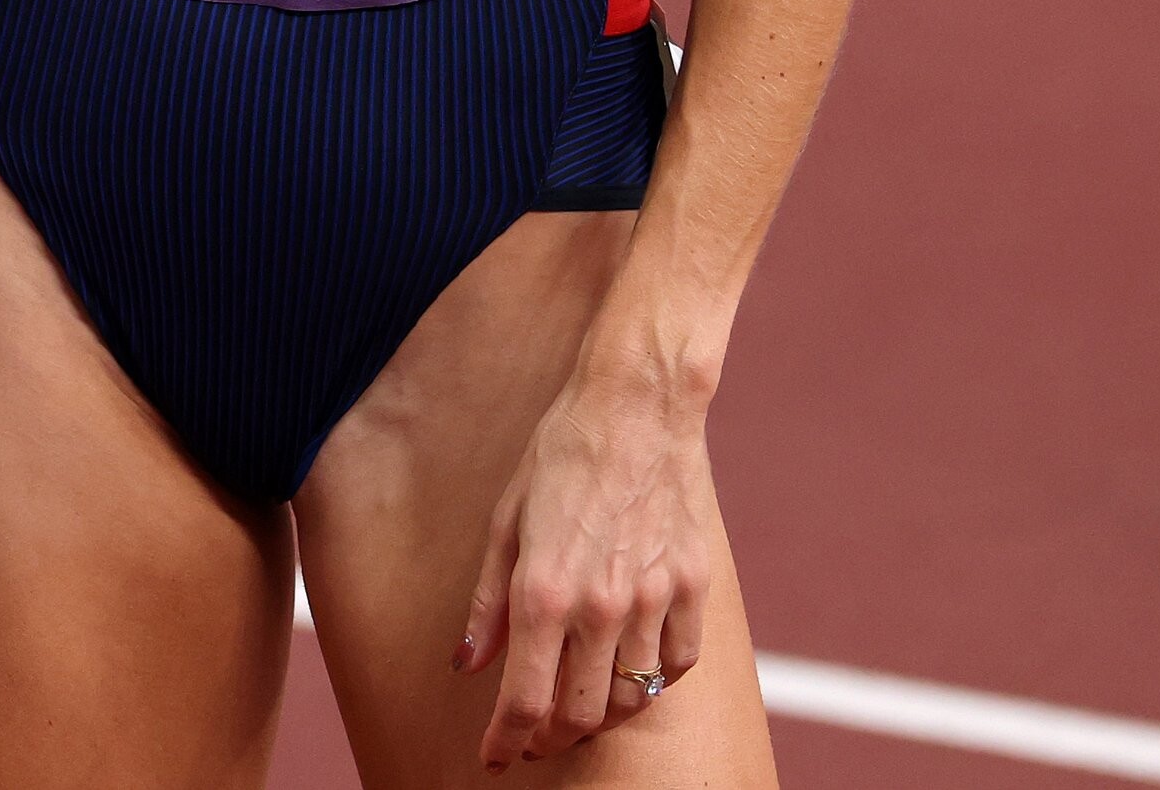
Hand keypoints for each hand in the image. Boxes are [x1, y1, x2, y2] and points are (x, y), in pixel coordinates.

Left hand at [457, 364, 716, 765]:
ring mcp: (655, 599)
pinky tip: (631, 671)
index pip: (524, 700)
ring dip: (601, 717)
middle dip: (551, 737)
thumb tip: (466, 663)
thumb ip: (487, 602)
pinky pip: (678, 664)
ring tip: (579, 709)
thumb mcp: (504, 521)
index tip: (495, 758)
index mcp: (544, 590)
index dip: (505, 741)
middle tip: (534, 736)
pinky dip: (653, 682)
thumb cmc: (560, 454)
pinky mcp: (693, 586)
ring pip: (631, 699)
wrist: (637, 405)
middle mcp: (601, 605)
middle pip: (580, 715)